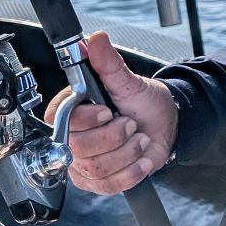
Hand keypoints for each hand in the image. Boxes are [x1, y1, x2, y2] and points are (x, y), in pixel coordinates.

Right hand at [46, 30, 178, 195]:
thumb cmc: (142, 103)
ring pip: (97, 169)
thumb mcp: (128, 81)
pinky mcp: (99, 183)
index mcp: (71, 112)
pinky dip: (133, 172)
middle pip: (80, 149)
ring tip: (138, 138)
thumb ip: (109, 63)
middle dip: (114, 136)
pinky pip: (110, 186)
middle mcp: (71, 139)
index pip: (61, 122)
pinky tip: (142, 158)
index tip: (107, 110)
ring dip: (127, 153)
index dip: (86, 120)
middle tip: (130, 123)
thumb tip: (95, 39)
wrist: (164, 126)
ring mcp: (83, 164)